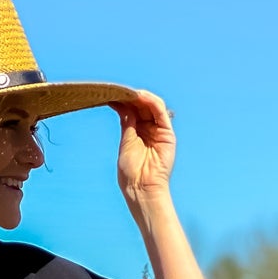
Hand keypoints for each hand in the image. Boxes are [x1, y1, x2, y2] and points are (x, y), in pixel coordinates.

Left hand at [113, 90, 174, 211]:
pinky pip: (160, 112)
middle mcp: (149, 129)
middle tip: (118, 90)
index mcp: (137, 132)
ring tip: (129, 93)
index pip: (132, 110)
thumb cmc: (131, 173)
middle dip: (130, 97)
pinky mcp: (167, 133)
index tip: (109, 94)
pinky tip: (140, 97)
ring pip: (152, 106)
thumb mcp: (126, 142)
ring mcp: (159, 131)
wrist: (142, 188)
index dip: (123, 101)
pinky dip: (151, 102)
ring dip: (141, 97)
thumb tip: (122, 104)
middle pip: (142, 106)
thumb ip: (127, 123)